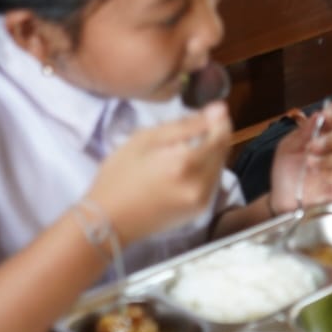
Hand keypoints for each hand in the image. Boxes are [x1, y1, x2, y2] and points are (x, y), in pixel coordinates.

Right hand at [86, 104, 232, 244]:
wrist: (108, 222)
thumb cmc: (119, 175)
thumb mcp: (145, 139)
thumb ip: (186, 124)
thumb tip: (219, 109)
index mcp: (186, 163)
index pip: (221, 134)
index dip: (221, 119)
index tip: (214, 110)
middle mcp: (200, 184)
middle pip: (224, 150)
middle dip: (215, 135)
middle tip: (198, 126)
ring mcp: (201, 201)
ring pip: (219, 166)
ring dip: (211, 152)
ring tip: (189, 146)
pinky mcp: (198, 212)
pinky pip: (212, 182)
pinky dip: (205, 170)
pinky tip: (186, 167)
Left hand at [268, 103, 331, 212]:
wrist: (282, 202)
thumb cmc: (286, 173)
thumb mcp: (288, 149)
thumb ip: (303, 132)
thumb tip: (319, 114)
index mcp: (322, 135)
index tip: (328, 114)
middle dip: (328, 140)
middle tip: (312, 147)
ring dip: (327, 160)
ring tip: (309, 164)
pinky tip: (322, 178)